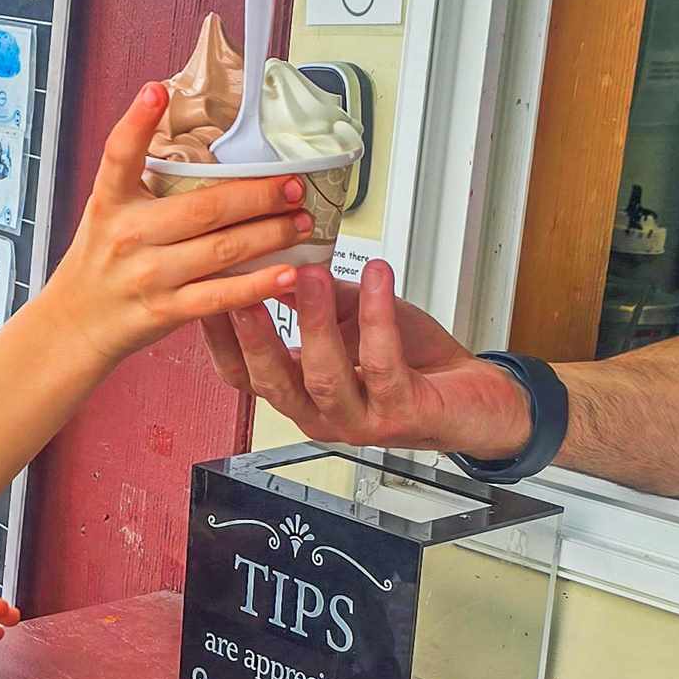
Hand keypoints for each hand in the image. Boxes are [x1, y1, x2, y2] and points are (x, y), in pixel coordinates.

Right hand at [36, 83, 314, 369]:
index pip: (119, 155)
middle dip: (258, 194)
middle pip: (203, 207)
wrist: (76, 323)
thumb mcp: (109, 213)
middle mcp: (128, 235)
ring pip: (222, 249)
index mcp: (111, 202)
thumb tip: (204, 148)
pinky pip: (220, 296)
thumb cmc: (102, 262)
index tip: (157, 91)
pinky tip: (288, 273)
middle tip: (294, 185)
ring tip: (302, 223)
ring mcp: (148, 275)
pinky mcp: (164, 311)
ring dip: (271, 234)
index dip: (137, 122)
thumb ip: (145, 184)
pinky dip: (258, 285)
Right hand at [200, 260, 535, 461]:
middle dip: (253, 334)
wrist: (471, 398)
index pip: (242, 375)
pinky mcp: (401, 414)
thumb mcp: (350, 321)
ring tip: (310, 275)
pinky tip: (375, 276)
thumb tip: (271, 257)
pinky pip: (383, 364)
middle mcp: (321, 415)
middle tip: (239, 289)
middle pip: (271, 382)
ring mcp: (360, 420)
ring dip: (313, 321)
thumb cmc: (410, 362)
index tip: (206, 290)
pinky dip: (377, 317)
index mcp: (300, 394)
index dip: (220, 338)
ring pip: (323, 377)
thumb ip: (310, 297)